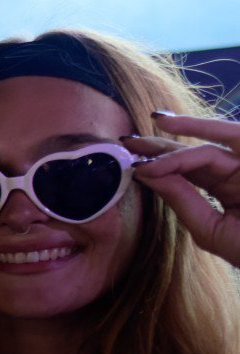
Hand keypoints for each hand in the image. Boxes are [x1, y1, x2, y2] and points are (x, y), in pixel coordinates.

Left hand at [125, 113, 239, 266]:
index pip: (187, 175)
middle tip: (125, 142)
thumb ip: (182, 201)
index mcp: (228, 190)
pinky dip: (198, 132)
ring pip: (209, 143)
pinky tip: (169, 125)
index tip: (128, 167)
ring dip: (177, 133)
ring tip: (146, 127)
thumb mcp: (211, 228)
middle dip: (159, 148)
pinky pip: (229, 137)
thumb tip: (147, 175)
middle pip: (192, 156)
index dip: (158, 168)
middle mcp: (238, 172)